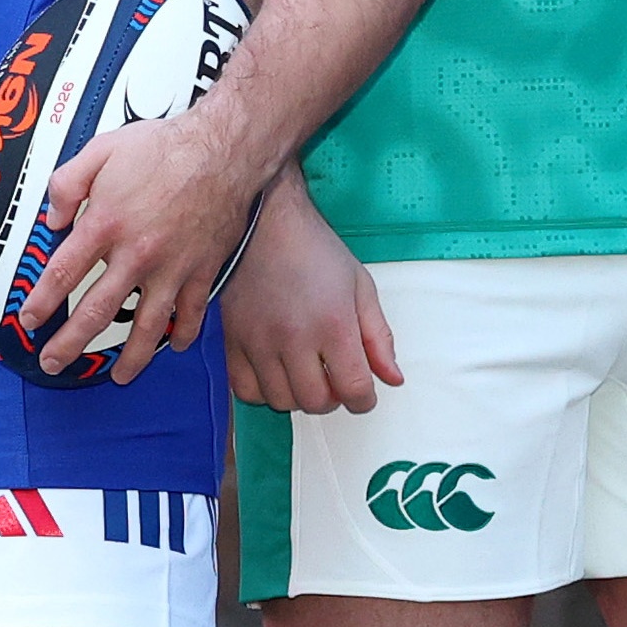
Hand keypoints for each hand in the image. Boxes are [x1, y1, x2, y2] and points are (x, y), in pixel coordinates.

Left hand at [22, 109, 263, 382]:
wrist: (225, 148)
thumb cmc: (163, 146)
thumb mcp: (102, 150)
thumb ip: (68, 183)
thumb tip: (52, 219)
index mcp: (105, 223)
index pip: (62, 273)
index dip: (42, 302)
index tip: (29, 321)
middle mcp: (136, 253)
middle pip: (97, 311)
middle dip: (71, 343)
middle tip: (54, 363)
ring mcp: (172, 267)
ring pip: (149, 325)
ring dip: (133, 357)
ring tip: (121, 378)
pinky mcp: (203, 269)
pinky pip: (193, 311)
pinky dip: (186, 333)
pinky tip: (176, 346)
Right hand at [221, 180, 399, 413]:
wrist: (264, 225)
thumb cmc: (316, 251)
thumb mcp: (360, 287)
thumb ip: (378, 337)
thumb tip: (393, 379)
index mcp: (334, 324)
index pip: (354, 389)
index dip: (364, 400)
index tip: (363, 394)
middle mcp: (295, 339)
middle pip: (316, 401)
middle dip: (333, 399)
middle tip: (334, 378)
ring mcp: (260, 343)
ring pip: (281, 401)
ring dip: (299, 396)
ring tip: (305, 373)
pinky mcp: (233, 341)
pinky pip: (245, 390)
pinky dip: (263, 391)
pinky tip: (275, 373)